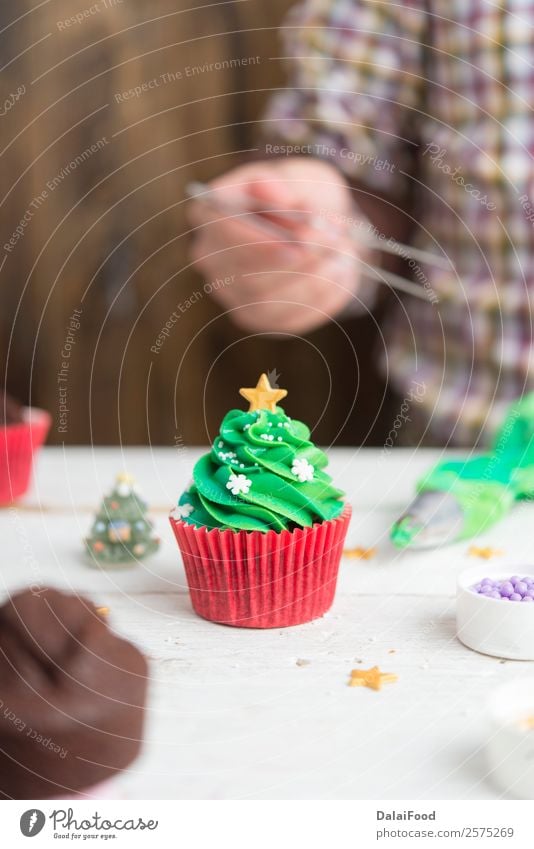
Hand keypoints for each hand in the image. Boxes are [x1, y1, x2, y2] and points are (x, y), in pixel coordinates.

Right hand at [187, 158, 362, 333]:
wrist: (314, 225)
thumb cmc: (298, 195)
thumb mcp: (295, 176)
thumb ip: (281, 182)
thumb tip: (268, 189)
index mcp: (210, 215)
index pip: (221, 231)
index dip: (260, 242)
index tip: (299, 243)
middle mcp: (212, 260)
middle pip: (243, 276)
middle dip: (296, 263)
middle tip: (333, 243)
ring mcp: (234, 295)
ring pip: (265, 303)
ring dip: (313, 280)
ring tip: (344, 252)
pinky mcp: (262, 320)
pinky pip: (289, 320)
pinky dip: (323, 297)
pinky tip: (341, 272)